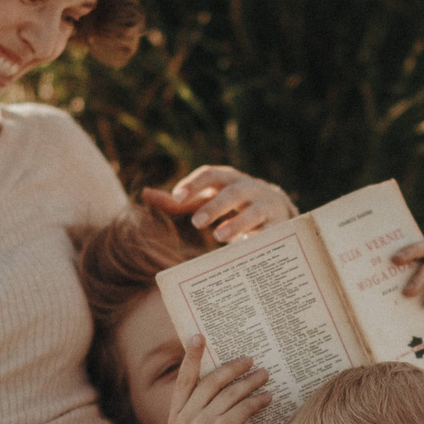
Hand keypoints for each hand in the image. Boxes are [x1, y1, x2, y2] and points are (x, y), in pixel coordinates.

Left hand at [145, 165, 293, 241]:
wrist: (277, 208)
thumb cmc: (233, 203)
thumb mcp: (208, 198)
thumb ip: (180, 200)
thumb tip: (145, 194)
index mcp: (228, 179)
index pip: (211, 174)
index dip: (194, 183)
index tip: (176, 197)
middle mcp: (249, 188)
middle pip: (233, 192)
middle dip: (215, 206)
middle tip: (197, 222)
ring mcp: (266, 206)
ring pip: (253, 212)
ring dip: (237, 223)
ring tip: (218, 237)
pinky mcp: (279, 225)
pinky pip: (271, 232)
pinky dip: (260, 239)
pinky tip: (247, 248)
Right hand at [168, 335, 267, 423]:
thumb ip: (200, 413)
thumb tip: (221, 383)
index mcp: (175, 419)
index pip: (183, 380)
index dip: (191, 357)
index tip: (199, 337)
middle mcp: (185, 419)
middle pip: (210, 380)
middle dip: (232, 367)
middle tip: (249, 360)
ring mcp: (203, 423)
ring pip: (231, 391)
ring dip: (251, 381)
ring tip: (264, 375)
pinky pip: (245, 405)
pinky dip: (258, 399)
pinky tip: (268, 398)